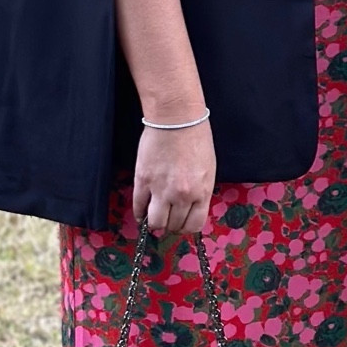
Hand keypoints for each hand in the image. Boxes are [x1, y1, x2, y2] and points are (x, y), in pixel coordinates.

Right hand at [132, 120, 215, 236]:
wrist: (177, 118)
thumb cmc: (196, 139)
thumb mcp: (208, 169)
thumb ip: (200, 192)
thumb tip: (190, 208)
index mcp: (202, 192)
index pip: (193, 225)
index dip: (186, 227)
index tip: (181, 224)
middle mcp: (182, 195)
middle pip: (173, 225)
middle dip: (170, 225)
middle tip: (167, 218)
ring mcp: (161, 189)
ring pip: (155, 222)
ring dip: (154, 223)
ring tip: (154, 216)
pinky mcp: (143, 180)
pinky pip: (139, 206)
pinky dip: (139, 213)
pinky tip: (141, 212)